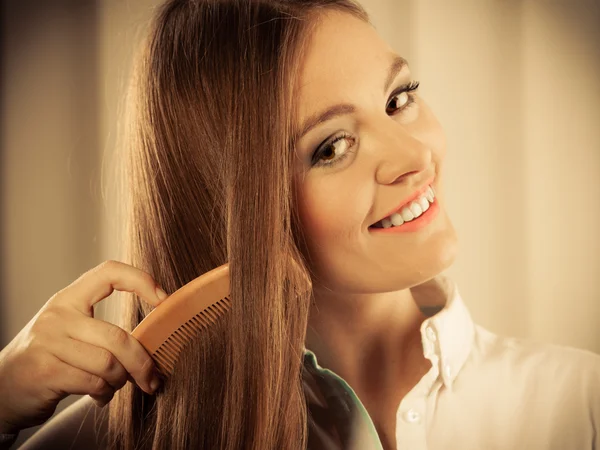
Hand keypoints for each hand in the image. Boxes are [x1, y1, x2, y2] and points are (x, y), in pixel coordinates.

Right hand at [0, 260, 168, 433]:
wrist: (0, 389)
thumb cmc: (47, 358)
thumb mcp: (69, 331)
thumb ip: (103, 328)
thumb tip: (155, 336)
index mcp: (69, 299)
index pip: (109, 272)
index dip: (141, 281)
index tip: (164, 301)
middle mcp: (58, 315)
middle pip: (118, 337)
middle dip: (142, 362)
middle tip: (153, 378)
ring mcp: (49, 343)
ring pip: (109, 364)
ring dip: (120, 381)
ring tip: (115, 386)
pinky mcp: (45, 371)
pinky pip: (93, 384)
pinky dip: (105, 394)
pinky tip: (100, 396)